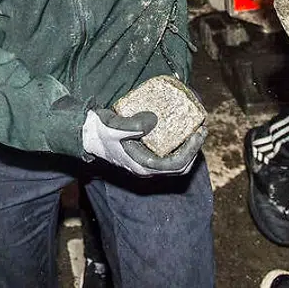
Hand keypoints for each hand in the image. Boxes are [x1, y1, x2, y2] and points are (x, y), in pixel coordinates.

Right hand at [82, 108, 205, 176]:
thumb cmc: (100, 131)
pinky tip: (180, 129)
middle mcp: (148, 168)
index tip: (198, 132)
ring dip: (188, 147)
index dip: (191, 150)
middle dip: (194, 148)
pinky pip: (169, 154)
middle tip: (201, 129)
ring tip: (195, 128)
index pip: (176, 164)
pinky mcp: (146, 155)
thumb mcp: (115, 127)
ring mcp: (147, 162)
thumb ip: (133, 125)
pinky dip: (179, 144)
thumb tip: (154, 120)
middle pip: (181, 166)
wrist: (87, 134)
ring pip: (176, 161)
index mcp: (143, 166)